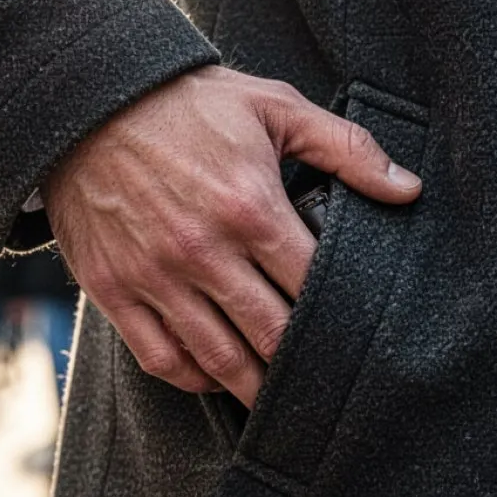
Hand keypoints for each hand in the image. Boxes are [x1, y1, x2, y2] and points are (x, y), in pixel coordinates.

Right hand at [42, 66, 420, 408]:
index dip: (340, 315)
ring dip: (254, 386)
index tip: (355, 331)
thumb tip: (408, 190)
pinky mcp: (114, 289)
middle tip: (324, 377)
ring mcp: (154, 275)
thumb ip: (346, 149)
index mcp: (250, 207)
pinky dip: (193, 377)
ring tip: (278, 396)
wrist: (88, 100)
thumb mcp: (274, 106)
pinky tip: (215, 375)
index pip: (312, 286)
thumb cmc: (188, 103)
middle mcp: (202, 251)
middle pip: (271, 334)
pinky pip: (159, 357)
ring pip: (218, 358)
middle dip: (302, 362)